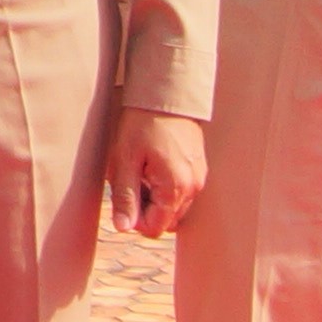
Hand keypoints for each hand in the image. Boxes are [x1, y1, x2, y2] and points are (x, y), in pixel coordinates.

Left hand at [108, 110, 209, 238]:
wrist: (166, 93)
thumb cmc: (142, 123)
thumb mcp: (125, 160)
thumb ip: (125, 197)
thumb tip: (123, 228)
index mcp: (176, 188)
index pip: (156, 228)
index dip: (135, 221)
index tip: (123, 200)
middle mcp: (194, 187)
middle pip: (167, 220)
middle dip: (146, 211)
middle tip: (129, 184)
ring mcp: (199, 177)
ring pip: (175, 206)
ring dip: (155, 200)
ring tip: (140, 173)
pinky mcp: (198, 167)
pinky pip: (182, 191)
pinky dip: (166, 188)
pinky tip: (151, 167)